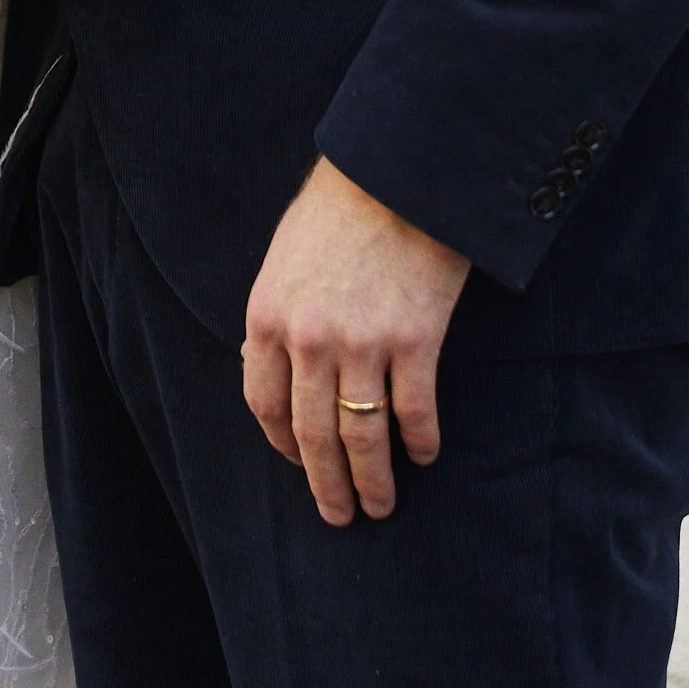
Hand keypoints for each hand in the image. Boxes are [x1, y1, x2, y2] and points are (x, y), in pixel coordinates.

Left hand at [241, 156, 470, 524]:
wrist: (397, 171)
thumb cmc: (338, 209)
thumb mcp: (284, 259)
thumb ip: (277, 317)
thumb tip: (272, 370)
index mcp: (268, 317)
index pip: (264, 405)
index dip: (283, 446)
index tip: (299, 466)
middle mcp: (309, 340)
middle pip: (312, 435)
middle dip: (326, 484)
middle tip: (340, 515)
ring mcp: (363, 345)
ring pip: (362, 437)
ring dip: (373, 481)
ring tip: (381, 506)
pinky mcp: (415, 342)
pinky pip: (415, 412)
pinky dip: (420, 442)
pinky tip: (424, 455)